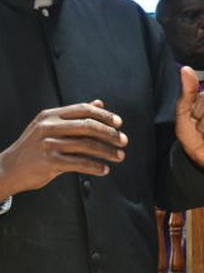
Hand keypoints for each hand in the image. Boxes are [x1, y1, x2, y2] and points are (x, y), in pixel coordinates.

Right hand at [0, 101, 126, 197]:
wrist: (9, 168)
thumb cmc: (35, 147)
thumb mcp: (50, 126)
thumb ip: (74, 116)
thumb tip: (99, 102)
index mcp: (50, 115)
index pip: (83, 110)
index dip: (104, 115)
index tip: (119, 123)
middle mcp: (48, 127)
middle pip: (88, 126)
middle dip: (110, 134)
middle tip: (124, 141)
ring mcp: (48, 144)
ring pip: (86, 145)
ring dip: (107, 151)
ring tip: (119, 156)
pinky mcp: (49, 161)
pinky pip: (80, 163)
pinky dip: (95, 166)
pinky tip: (105, 169)